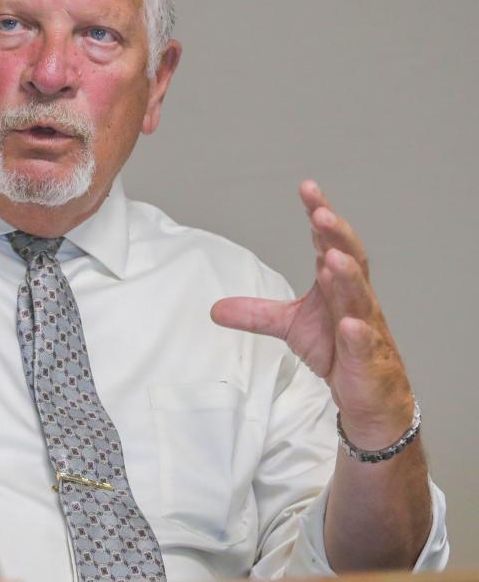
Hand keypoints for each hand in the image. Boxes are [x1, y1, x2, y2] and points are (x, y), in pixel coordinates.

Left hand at [211, 181, 412, 447]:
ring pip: (360, 298)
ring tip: (332, 257)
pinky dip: (358, 333)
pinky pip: (364, 344)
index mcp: (336, 284)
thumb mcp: (290, 327)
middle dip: (337, 235)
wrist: (367, 393)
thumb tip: (214, 308)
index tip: (308, 188)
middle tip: (321, 214)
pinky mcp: (368, 360)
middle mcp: (354, 299)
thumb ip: (255, 313)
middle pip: (350, 259)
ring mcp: (365, 328)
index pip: (329, 242)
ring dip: (347, 276)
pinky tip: (350, 324)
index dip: (321, 215)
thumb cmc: (336, 350)